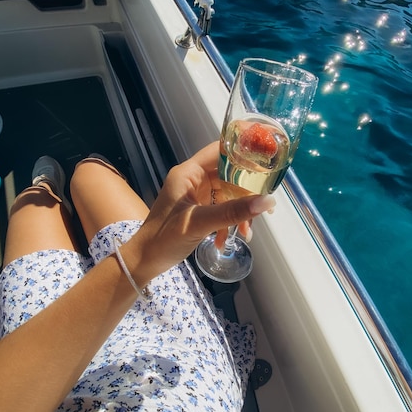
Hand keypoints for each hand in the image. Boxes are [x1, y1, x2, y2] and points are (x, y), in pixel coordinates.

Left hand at [131, 142, 275, 279]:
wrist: (144, 262)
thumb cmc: (163, 238)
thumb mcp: (199, 223)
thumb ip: (232, 212)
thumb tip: (266, 201)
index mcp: (188, 173)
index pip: (220, 150)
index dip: (243, 150)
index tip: (267, 157)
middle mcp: (194, 179)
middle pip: (229, 173)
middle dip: (247, 191)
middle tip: (265, 205)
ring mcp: (197, 195)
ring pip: (229, 194)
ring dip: (240, 212)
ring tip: (246, 233)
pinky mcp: (200, 210)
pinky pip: (223, 209)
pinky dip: (230, 222)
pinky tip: (229, 240)